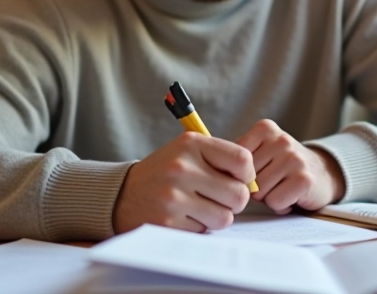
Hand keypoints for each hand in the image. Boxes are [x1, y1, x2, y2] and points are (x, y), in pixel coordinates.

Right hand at [113, 132, 254, 233]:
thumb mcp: (188, 151)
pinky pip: (204, 231)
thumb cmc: (166, 172)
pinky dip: (198, 227)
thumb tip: (254, 183)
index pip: (242, 160)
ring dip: (217, 216)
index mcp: (191, 144)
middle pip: (239, 194)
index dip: (247, 174)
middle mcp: (182, 168)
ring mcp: (174, 197)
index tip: (238, 179)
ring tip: (199, 207)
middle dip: (234, 201)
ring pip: (225, 217)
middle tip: (219, 198)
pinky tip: (182, 216)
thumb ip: (221, 160)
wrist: (122, 194)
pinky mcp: (168, 222)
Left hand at [236, 119, 344, 214]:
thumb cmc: (282, 167)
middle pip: (246, 178)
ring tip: (283, 187)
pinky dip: (281, 206)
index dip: (242, 173)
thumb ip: (238, 159)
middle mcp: (281, 140)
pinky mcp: (304, 180)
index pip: (234, 160)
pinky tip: (291, 196)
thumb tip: (219, 173)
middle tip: (273, 181)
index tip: (258, 170)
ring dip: (268, 197)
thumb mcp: (261, 152)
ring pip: (259, 192)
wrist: (323, 173)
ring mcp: (294, 159)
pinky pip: (275, 202)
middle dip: (256, 187)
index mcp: (265, 128)